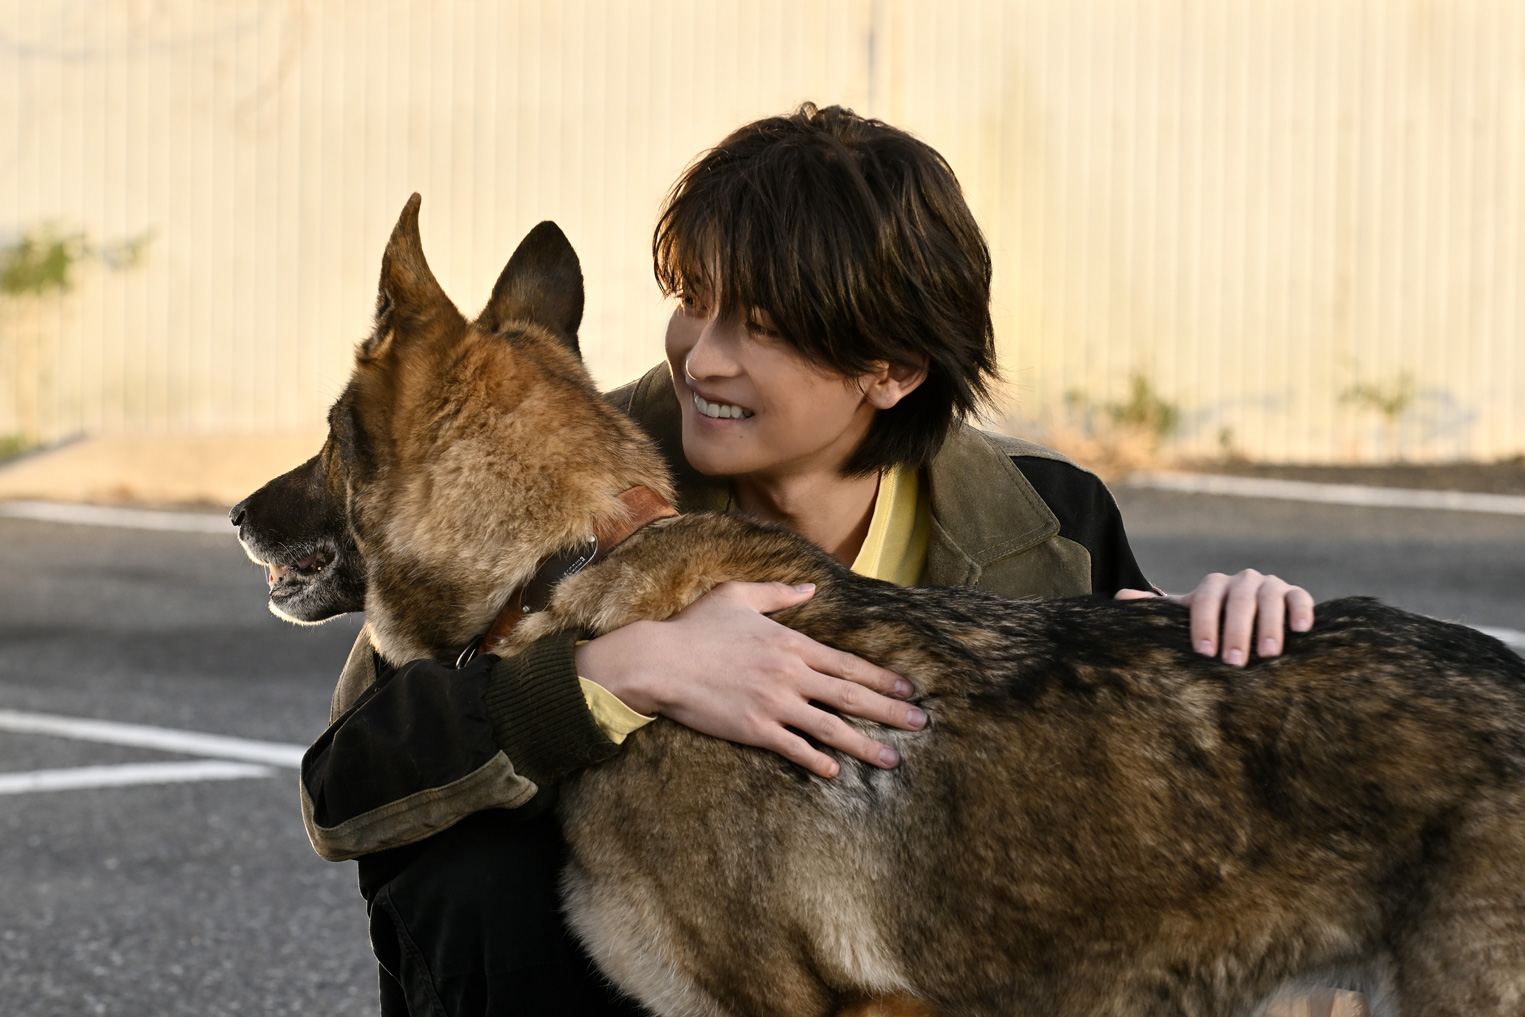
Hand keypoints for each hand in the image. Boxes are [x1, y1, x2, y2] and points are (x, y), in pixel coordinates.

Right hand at [574, 581, 925, 777]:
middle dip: (890, 711)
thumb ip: (778, 594)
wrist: (660, 660)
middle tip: (921, 723)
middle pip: (851, 695)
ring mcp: (774, 704)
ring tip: (892, 759)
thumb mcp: (737, 596)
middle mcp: (790, 675)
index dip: (882, 677)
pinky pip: (794, 748)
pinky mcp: (754, 729)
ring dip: (864, 745)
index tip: (909, 688)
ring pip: (831, 727)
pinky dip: (817, 760)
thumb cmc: (695, 627)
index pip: (848, 663)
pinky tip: (835, 771)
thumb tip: (809, 589)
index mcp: (790, 643)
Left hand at [1115, 569, 1313, 665]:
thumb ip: (1157, 608)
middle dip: (1235, 631)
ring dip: (1269, 626)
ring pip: (1269, 599)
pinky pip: (1300, 598)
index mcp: (1211, 587)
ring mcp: (1269, 585)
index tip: (1204, 653)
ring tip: (1267, 654)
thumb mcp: (1185, 616)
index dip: (1204, 625)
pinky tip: (1301, 631)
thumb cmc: (1211, 624)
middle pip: (1237, 601)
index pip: (1205, 601)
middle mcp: (1240, 581)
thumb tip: (1118, 598)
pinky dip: (1300, 611)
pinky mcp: (1294, 593)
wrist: (1251, 618)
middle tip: (1235, 662)